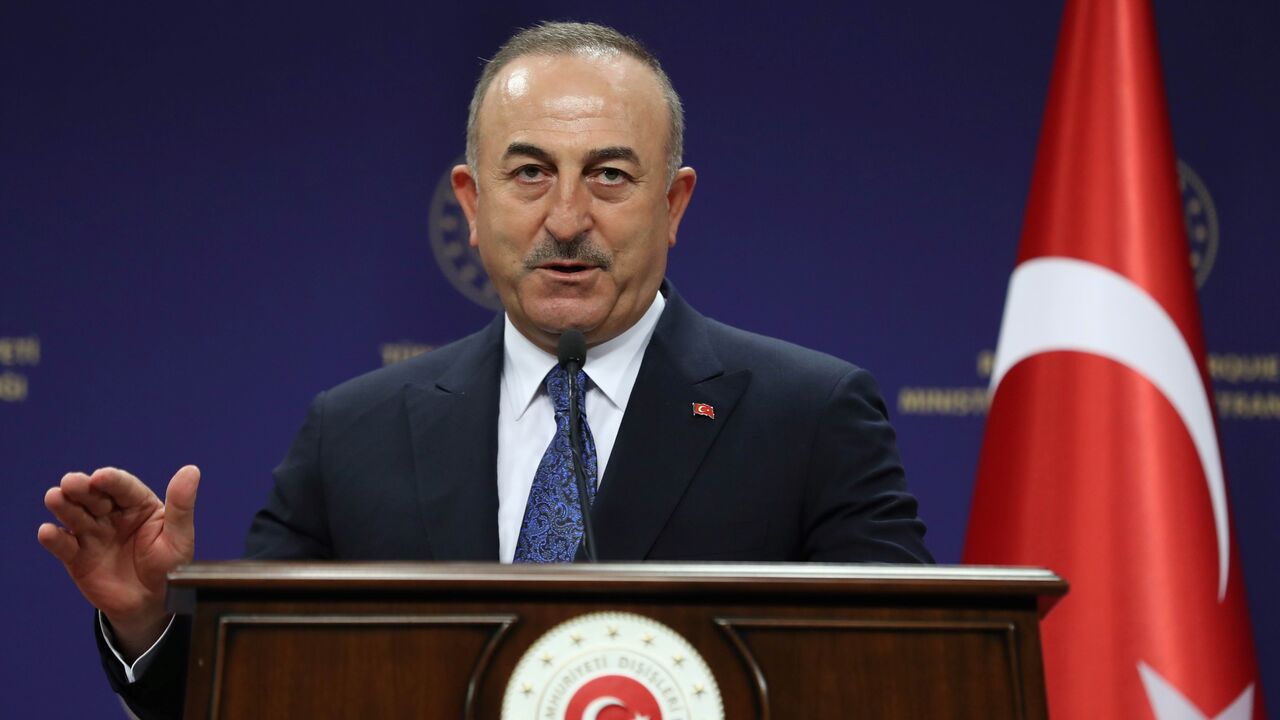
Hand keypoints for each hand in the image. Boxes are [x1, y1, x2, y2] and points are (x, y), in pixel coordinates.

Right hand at [37, 465, 198, 658]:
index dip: (111, 480)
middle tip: (71, 483)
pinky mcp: (77, 556)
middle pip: (93, 496)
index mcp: (138, 504)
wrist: (152, 604)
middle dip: (81, 488)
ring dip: (63, 506)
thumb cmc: (170, 567)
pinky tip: (48, 532)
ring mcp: (92, 534)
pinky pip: (63, 545)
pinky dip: (54, 538)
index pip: (123, 487)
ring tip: (54, 497)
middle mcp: (112, 514)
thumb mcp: (179, 537)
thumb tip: (191, 470)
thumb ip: (181, 505)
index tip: (100, 476)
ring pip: (74, 515)